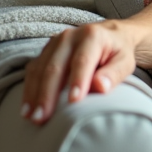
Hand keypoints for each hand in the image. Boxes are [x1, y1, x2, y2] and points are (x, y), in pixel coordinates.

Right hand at [20, 20, 137, 125]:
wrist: (109, 34)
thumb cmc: (118, 52)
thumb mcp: (125, 62)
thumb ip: (114, 74)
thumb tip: (99, 87)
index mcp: (92, 36)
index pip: (82, 61)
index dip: (77, 81)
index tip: (73, 102)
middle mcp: (70, 36)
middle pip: (55, 67)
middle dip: (47, 94)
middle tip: (42, 117)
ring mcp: (54, 43)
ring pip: (40, 69)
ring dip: (34, 94)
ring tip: (32, 117)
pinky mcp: (45, 51)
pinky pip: (33, 70)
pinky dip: (29, 89)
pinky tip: (27, 107)